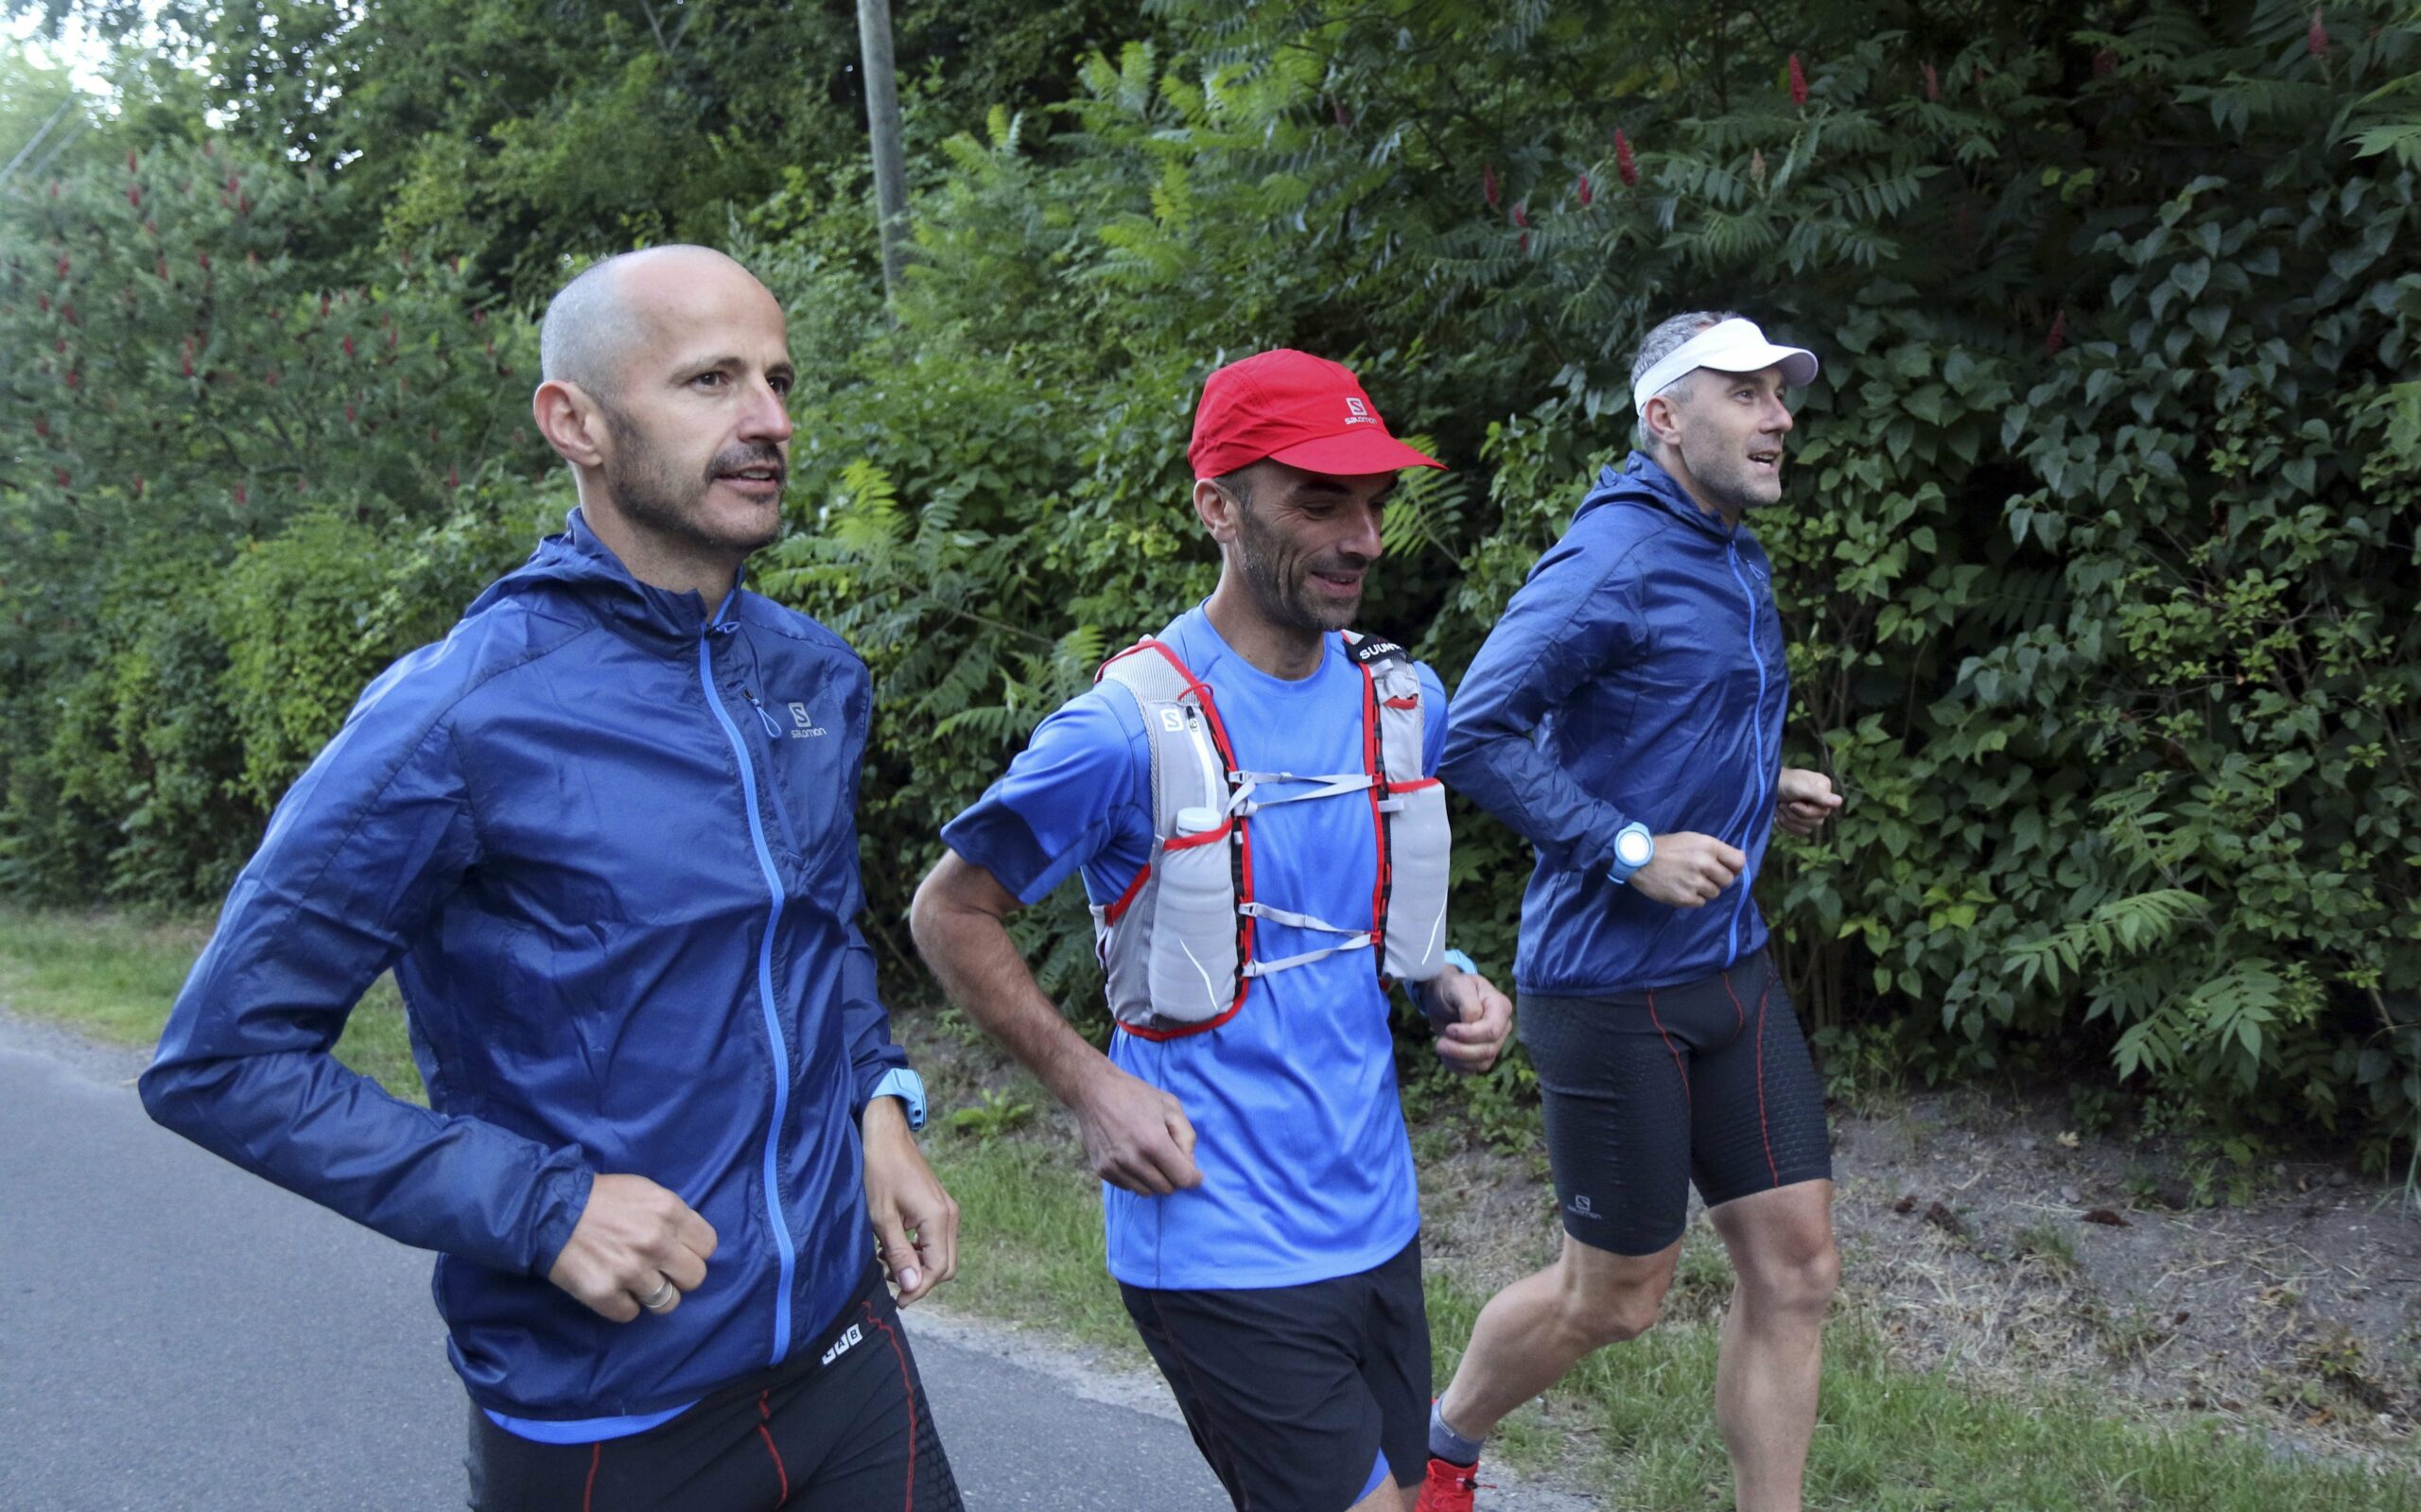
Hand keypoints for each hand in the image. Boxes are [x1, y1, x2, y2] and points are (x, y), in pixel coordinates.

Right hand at [546, 1173, 716, 1322]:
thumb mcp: (645, 1191)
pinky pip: (631, 1314)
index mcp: (669, 1211)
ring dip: (653, 1295)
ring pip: (668, 1303)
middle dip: (679, 1276)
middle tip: (659, 1270)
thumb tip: (690, 1242)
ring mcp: (631, 1271)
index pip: (708, 1247)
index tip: (678, 1251)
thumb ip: (672, 1216)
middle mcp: (656, 1243)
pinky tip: (612, 1288)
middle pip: (695, 1278)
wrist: (548, 1209)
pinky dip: (623, 1305)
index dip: (694, 1251)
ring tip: (635, 1282)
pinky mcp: (605, 1294)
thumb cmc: (600, 1197)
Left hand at [862, 1097, 957, 1304]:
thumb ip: (898, 1252)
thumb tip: (910, 1284)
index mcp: (938, 1218)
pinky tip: (895, 1247)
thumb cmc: (880, 1171)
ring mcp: (947, 1211)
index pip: (938, 1269)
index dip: (918, 1289)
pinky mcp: (940, 1207)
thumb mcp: (882, 1216)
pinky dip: (921, 1251)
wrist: (886, 1136)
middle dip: (921, 1280)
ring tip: (887, 1263)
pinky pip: (938, 1240)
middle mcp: (950, 1216)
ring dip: (920, 1266)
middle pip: (947, 1266)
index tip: (897, 1300)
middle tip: (892, 1284)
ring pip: (943, 1254)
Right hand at [1071, 1063, 1201, 1195]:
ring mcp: (1114, 1166)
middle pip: (1166, 1189)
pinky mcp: (1101, 1170)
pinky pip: (1128, 1187)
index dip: (1194, 1178)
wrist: (1093, 1091)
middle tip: (1169, 1158)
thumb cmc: (1136, 1095)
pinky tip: (1133, 1157)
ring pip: (1147, 1192)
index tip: (1195, 1173)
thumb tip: (1189, 1166)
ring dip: (1154, 1179)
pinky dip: (1136, 1178)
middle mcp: (1132, 1159)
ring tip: (1150, 1156)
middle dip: (1173, 1177)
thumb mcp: (1170, 1106)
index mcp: (1153, 1142)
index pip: (1183, 1179)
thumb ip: (1186, 1137)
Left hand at [1426, 967, 1513, 1074]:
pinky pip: (1472, 1071)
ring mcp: (1493, 1043)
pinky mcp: (1480, 1056)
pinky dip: (1456, 1067)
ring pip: (1482, 1064)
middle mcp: (1502, 1027)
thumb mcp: (1458, 986)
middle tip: (1439, 1043)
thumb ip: (1468, 1003)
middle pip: (1488, 1050)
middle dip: (1460, 1050)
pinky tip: (1445, 1055)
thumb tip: (1473, 1022)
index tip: (1449, 1029)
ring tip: (1440, 1046)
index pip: (1492, 1031)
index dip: (1469, 1035)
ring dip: (1457, 1060)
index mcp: (1501, 1008)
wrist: (1442, 997)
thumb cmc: (1452, 988)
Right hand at [1630, 831, 1746, 907]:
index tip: (1727, 869)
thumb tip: (1737, 862)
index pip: (1738, 862)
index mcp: (1708, 846)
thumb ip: (1715, 850)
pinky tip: (1682, 888)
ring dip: (1705, 889)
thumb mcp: (1693, 839)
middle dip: (1718, 879)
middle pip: (1728, 880)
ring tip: (1689, 881)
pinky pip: (1701, 902)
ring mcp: (1695, 882)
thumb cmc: (1667, 847)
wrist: (1639, 859)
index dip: (1734, 867)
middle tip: (1703, 875)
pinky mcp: (1685, 897)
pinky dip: (1694, 898)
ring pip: (1715, 893)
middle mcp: (1704, 864)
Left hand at [1775, 767, 1843, 837]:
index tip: (1792, 802)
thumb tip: (1839, 802)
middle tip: (1784, 804)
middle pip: (1816, 823)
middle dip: (1795, 816)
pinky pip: (1798, 833)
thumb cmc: (1783, 782)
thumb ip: (1819, 795)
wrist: (1764, 786)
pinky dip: (1785, 826)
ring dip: (1789, 820)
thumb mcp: (1801, 787)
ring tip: (1780, 808)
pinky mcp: (1799, 820)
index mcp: (1824, 790)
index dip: (1805, 811)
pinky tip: (1778, 817)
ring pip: (1806, 830)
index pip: (1823, 812)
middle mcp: (1820, 802)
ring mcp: (1810, 812)